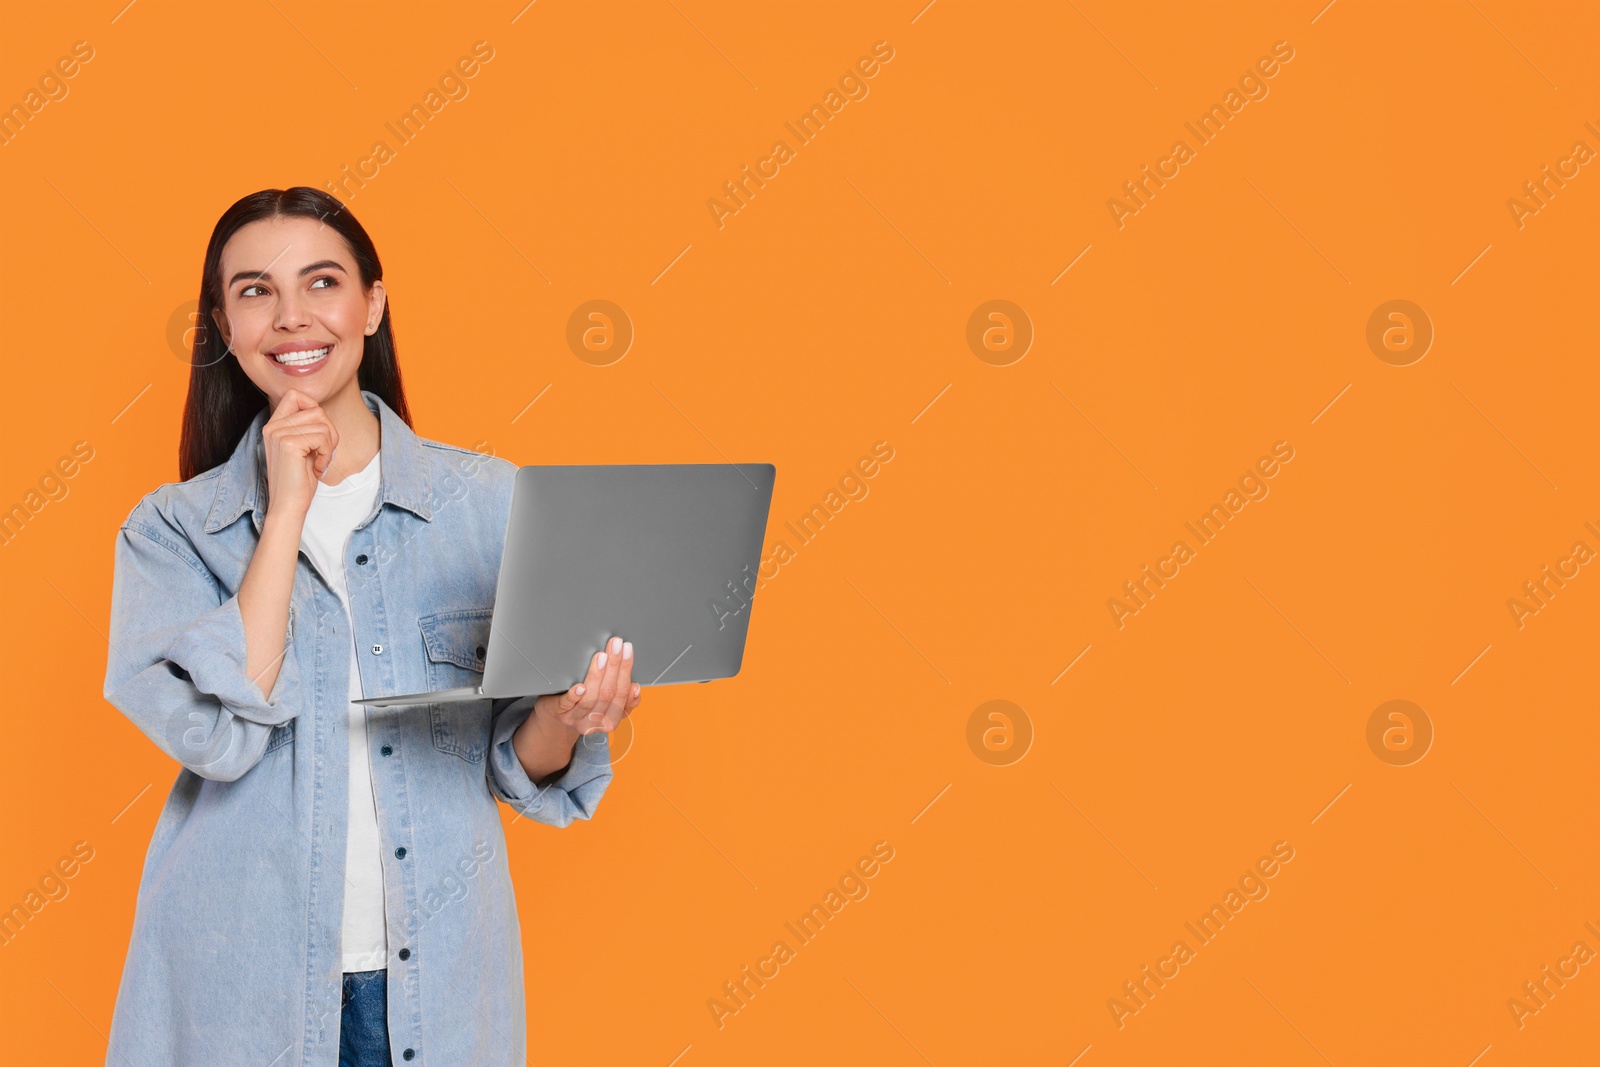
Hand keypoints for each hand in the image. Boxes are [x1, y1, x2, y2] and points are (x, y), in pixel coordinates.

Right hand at [262, 388, 339, 518]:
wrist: (289, 505)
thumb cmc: (299, 480)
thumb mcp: (303, 447)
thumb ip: (306, 427)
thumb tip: (320, 411)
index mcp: (274, 425)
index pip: (295, 395)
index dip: (315, 408)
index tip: (319, 433)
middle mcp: (272, 427)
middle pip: (315, 409)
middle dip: (329, 431)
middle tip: (324, 452)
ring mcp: (278, 434)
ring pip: (322, 423)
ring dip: (330, 445)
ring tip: (320, 462)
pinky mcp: (289, 444)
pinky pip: (322, 437)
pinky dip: (327, 453)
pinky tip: (318, 467)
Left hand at [532, 635, 641, 735]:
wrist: (558, 714)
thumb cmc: (586, 703)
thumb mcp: (608, 705)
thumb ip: (624, 699)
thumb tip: (635, 687)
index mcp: (611, 721)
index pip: (622, 694)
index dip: (626, 671)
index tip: (627, 650)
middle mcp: (594, 723)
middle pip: (608, 693)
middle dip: (614, 666)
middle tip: (616, 644)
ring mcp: (575, 718)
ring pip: (590, 698)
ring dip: (597, 676)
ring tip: (602, 656)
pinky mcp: (559, 712)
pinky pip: (567, 705)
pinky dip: (575, 695)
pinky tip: (580, 686)